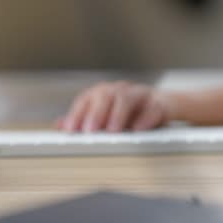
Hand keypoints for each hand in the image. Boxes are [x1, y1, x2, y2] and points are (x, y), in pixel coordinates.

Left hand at [57, 81, 173, 132]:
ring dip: (118, 115)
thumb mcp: (104, 117)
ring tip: (112, 131)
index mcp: (103, 93)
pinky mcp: (160, 104)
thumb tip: (60, 125)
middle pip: (105, 96)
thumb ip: (83, 120)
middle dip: (96, 113)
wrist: (162, 106)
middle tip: (89, 131)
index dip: (76, 114)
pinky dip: (145, 119)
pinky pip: (152, 108)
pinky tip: (137, 129)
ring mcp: (140, 95)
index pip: (86, 100)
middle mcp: (120, 91)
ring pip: (126, 98)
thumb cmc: (128, 113)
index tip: (70, 130)